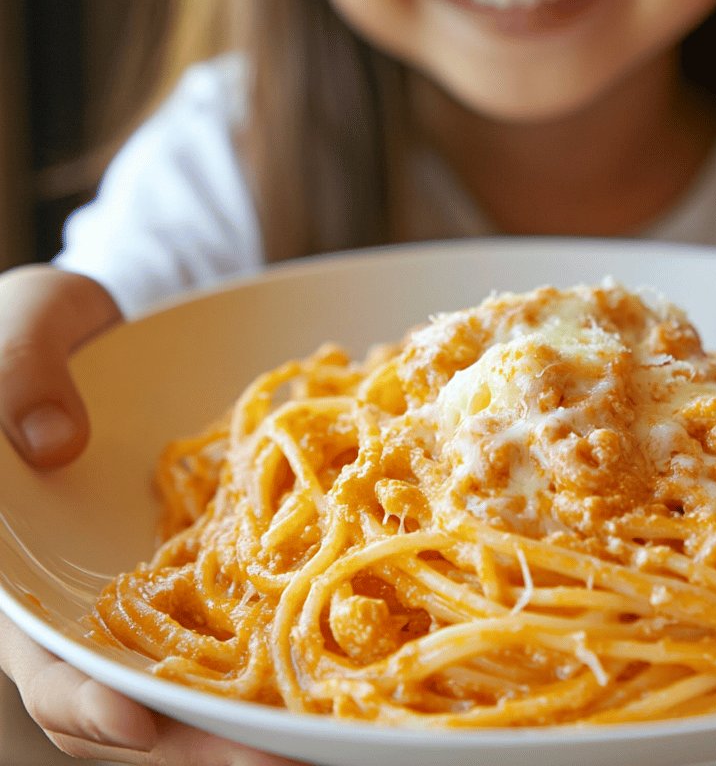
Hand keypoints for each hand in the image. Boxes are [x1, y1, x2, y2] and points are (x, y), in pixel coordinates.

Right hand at [0, 266, 302, 762]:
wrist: (99, 330)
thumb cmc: (31, 329)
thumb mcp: (19, 328)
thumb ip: (18, 375)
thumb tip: (51, 445)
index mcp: (21, 574)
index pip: (43, 661)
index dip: (84, 702)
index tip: (141, 723)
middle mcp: (90, 597)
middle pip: (136, 697)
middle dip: (203, 738)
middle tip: (281, 755)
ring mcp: (155, 583)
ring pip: (201, 672)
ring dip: (256, 710)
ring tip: (330, 732)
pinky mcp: (207, 557)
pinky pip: (246, 608)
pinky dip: (287, 641)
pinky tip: (345, 654)